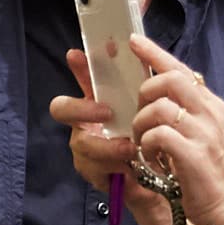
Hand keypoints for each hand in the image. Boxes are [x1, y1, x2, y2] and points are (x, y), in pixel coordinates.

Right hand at [49, 47, 140, 188]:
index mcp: (99, 104)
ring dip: (107, 145)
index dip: (77, 67)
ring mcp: (85, 149)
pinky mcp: (92, 174)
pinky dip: (114, 167)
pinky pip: (94, 168)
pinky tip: (130, 168)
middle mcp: (85, 124)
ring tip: (131, 148)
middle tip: (107, 113)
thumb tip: (139, 45)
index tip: (77, 55)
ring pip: (82, 143)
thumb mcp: (151, 110)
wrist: (162, 180)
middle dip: (82, 108)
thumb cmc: (152, 140)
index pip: (83, 79)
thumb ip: (141, 83)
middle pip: (61, 108)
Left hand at [123, 36, 223, 224]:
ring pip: (158, 107)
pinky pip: (158, 135)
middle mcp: (209, 112)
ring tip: (145, 144)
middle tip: (140, 116)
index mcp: (210, 104)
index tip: (132, 41)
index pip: (180, 69)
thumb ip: (185, 112)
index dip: (154, 52)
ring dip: (142, 125)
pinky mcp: (193, 154)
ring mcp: (203, 132)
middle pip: (169, 80)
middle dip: (145, 93)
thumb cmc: (209, 171)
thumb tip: (156, 96)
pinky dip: (147, 145)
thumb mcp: (202, 133)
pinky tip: (152, 159)